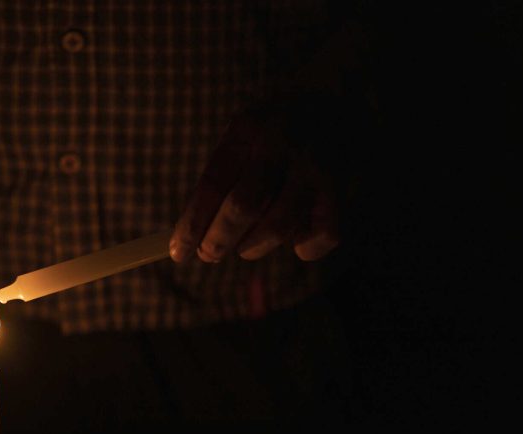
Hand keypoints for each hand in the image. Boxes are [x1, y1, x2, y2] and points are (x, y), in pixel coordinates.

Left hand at [170, 106, 340, 263]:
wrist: (339, 91)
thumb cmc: (277, 120)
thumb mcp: (244, 127)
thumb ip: (225, 169)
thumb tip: (196, 228)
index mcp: (248, 127)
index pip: (212, 184)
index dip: (192, 224)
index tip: (179, 251)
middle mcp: (282, 144)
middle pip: (242, 207)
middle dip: (219, 240)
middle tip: (210, 253)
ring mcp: (315, 166)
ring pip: (278, 226)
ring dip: (254, 247)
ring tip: (245, 247)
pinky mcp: (343, 185)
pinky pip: (324, 233)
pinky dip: (305, 248)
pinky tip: (294, 242)